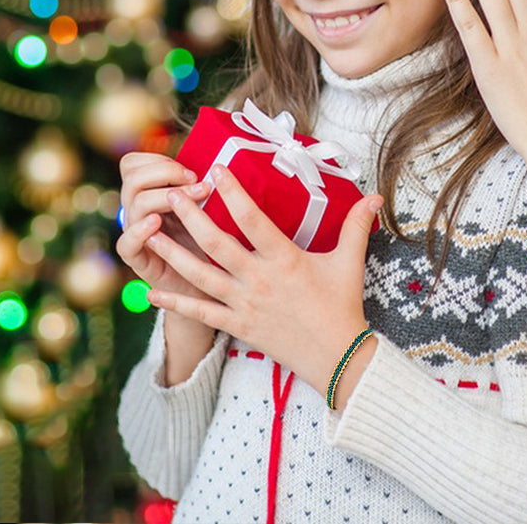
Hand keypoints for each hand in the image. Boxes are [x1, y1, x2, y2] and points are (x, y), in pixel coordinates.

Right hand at [116, 152, 210, 297]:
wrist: (207, 282)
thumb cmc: (209, 239)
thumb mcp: (207, 206)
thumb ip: (201, 185)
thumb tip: (219, 163)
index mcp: (149, 192)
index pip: (132, 164)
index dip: (157, 160)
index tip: (190, 169)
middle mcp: (138, 210)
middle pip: (133, 178)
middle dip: (166, 172)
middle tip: (195, 180)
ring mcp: (135, 233)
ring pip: (135, 204)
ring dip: (165, 195)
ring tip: (196, 196)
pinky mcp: (138, 259)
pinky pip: (126, 243)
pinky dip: (139, 230)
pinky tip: (156, 222)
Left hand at [144, 164, 380, 400]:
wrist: (336, 356)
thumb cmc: (342, 306)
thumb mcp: (349, 262)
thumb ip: (357, 225)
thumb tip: (376, 196)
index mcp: (285, 259)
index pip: (253, 220)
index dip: (234, 193)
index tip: (218, 170)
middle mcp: (259, 279)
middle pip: (217, 244)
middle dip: (192, 217)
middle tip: (173, 194)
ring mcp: (245, 304)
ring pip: (200, 276)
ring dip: (174, 254)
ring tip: (151, 233)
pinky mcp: (238, 326)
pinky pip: (201, 312)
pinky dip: (175, 302)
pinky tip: (152, 291)